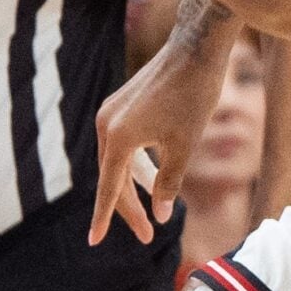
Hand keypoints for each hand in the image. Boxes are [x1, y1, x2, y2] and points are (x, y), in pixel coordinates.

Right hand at [91, 12, 233, 245]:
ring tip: (150, 212)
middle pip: (112, 177)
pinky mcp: (120, 105)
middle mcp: (106, 125)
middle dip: (128, 207)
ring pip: (118, 161)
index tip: (94, 241)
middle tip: (147, 235)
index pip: (108, 188)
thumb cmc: (194, 96)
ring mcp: (110, 113)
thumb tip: (159, 214)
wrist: (195, 48)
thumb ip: (169, 182)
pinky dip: (134, 163)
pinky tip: (148, 177)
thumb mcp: (185, 145)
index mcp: (118, 138)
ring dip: (133, 186)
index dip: (104, 217)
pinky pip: (122, 144)